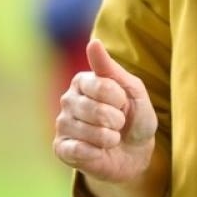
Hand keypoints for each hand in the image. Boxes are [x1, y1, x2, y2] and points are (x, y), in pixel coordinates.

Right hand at [53, 40, 157, 184]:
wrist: (135, 152)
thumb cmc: (134, 117)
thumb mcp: (132, 90)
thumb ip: (111, 68)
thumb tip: (93, 43)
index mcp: (82, 81)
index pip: (102, 86)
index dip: (121, 100)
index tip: (123, 103)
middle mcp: (67, 100)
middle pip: (95, 110)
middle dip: (117, 121)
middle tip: (118, 124)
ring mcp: (62, 125)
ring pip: (89, 132)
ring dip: (109, 138)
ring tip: (110, 138)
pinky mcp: (61, 148)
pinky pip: (79, 150)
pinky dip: (96, 153)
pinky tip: (98, 151)